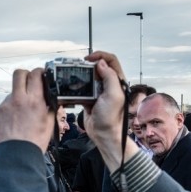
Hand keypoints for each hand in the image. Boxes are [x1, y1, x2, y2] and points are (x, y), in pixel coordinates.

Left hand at [0, 68, 54, 151]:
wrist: (16, 155)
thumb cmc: (34, 142)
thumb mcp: (49, 124)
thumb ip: (51, 108)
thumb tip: (52, 99)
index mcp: (34, 101)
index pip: (36, 74)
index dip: (39, 72)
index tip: (41, 75)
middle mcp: (18, 99)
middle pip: (19, 74)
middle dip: (25, 75)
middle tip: (29, 82)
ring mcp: (5, 105)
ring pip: (12, 92)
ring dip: (18, 97)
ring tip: (22, 114)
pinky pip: (4, 105)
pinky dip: (10, 110)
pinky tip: (14, 121)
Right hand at [82, 52, 139, 172]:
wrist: (104, 135)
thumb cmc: (111, 119)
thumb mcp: (114, 95)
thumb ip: (110, 77)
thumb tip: (101, 63)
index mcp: (117, 82)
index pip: (111, 61)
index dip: (100, 56)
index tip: (89, 59)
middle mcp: (109, 85)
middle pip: (98, 67)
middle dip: (88, 65)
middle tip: (79, 66)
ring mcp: (98, 92)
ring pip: (88, 77)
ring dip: (81, 75)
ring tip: (75, 76)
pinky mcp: (89, 99)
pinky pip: (82, 89)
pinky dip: (76, 87)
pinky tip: (73, 89)